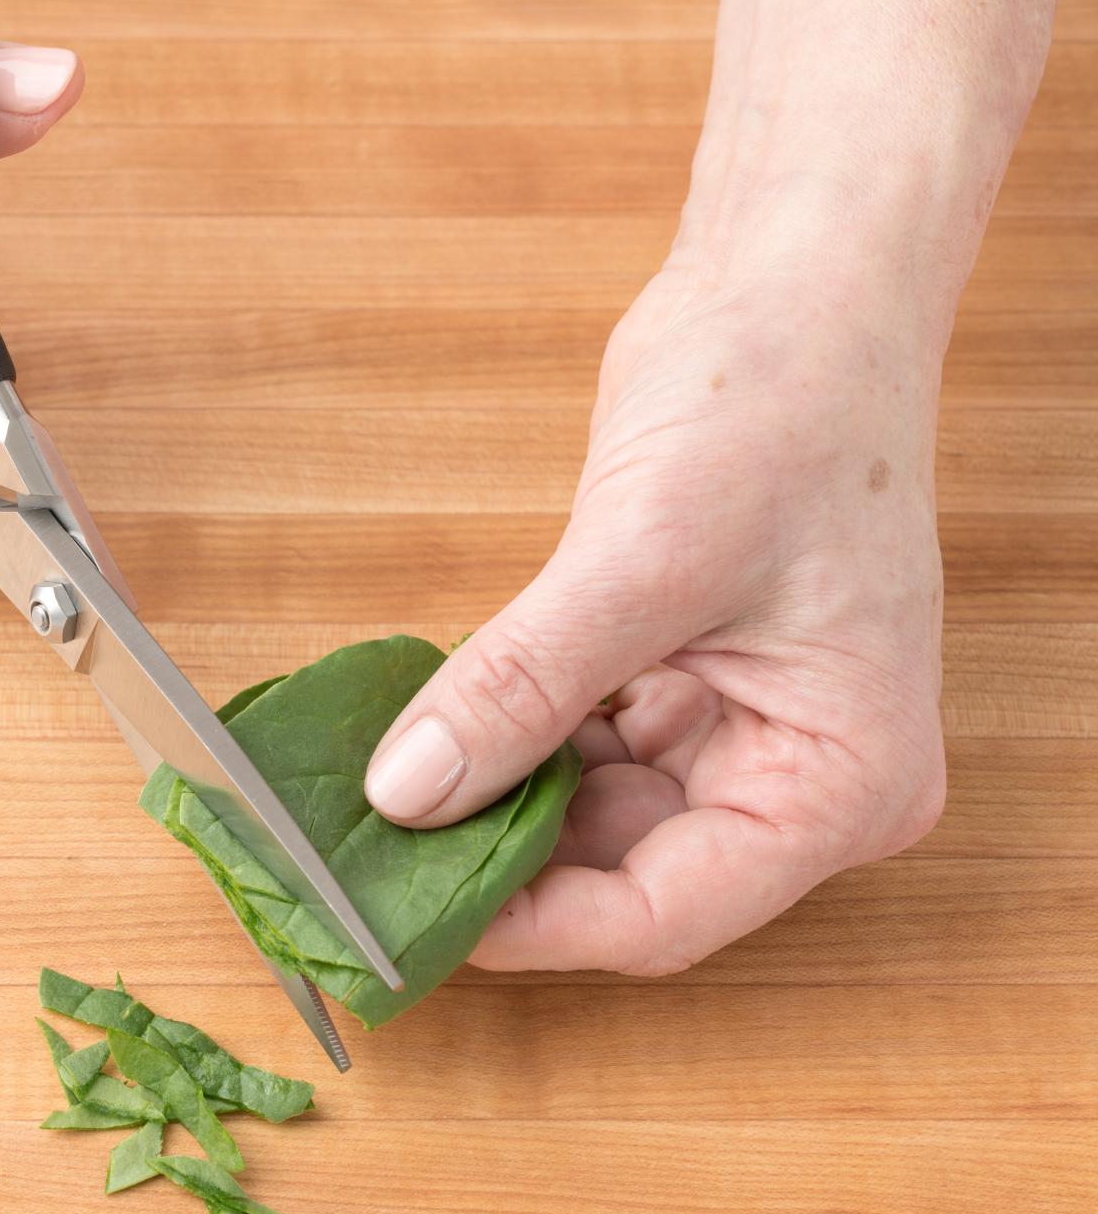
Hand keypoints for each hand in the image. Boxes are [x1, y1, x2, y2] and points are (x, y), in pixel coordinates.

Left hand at [359, 0, 1049, 974]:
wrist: (795, 287)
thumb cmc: (782, 403)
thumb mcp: (645, 558)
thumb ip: (522, 684)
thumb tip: (408, 788)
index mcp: (842, 779)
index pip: (669, 912)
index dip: (534, 927)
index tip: (414, 922)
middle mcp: (800, 777)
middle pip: (626, 876)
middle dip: (500, 865)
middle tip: (371, 866)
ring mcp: (740, 731)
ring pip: (589, 819)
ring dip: (490, 809)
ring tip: (378, 809)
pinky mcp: (681, 683)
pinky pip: (578, 750)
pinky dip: (506, 747)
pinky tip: (429, 740)